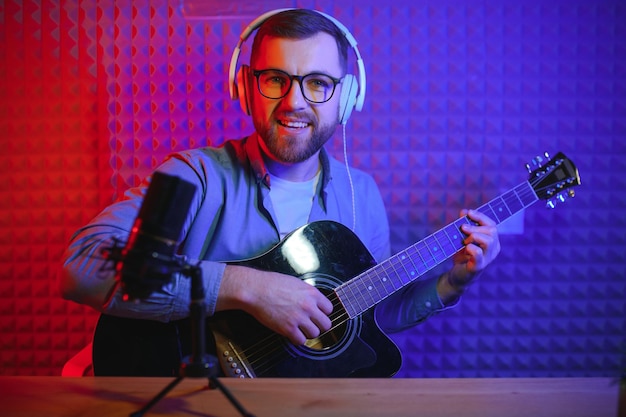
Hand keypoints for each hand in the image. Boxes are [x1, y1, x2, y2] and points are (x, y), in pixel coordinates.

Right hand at [217, 265, 332, 344]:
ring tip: (300, 329)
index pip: (329, 309)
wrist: (255, 290)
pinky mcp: (288, 328)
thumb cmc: (271, 284)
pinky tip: (292, 334)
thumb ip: (307, 294)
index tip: (318, 315)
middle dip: (318, 325)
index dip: (323, 313)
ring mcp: (299, 318)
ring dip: (307, 333)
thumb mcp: (295, 283)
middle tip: (311, 324)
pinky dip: (297, 339)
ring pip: (314, 334)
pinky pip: (300, 341)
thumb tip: (314, 302)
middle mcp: (308, 306)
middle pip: (326, 324)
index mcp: (312, 293)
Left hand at [438, 209, 500, 303]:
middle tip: (462, 228)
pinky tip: (465, 249)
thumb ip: (465, 225)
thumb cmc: (462, 255)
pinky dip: (471, 248)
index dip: (481, 217)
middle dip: (475, 227)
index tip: (468, 212)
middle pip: (492, 231)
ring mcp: (488, 259)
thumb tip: (464, 212)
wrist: (456, 275)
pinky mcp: (479, 266)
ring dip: (474, 236)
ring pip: (489, 241)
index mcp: (492, 241)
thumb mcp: (462, 238)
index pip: (492, 225)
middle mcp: (493, 249)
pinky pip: (478, 253)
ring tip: (464, 241)